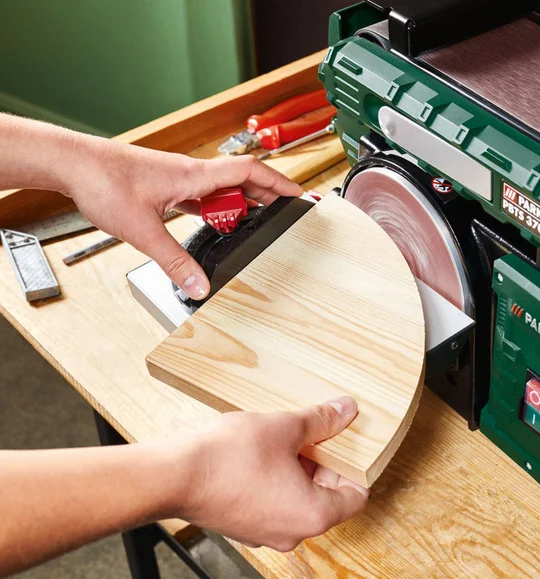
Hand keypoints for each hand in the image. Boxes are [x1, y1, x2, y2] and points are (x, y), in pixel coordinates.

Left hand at [61, 139, 302, 298]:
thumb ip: (174, 261)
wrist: (72, 164)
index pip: (250, 172)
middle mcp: (190, 174)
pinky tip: (212, 223)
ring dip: (238, 204)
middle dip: (265, 198)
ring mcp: (177, 179)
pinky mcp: (164, 186)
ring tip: (249, 225)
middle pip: (241, 181)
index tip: (298, 194)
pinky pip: (201, 196)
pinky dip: (214, 209)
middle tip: (280, 217)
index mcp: (195, 176)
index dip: (278, 182)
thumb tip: (199, 285)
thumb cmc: (103, 181)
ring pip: (220, 189)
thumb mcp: (143, 230)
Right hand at [177, 396, 368, 550]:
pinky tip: (265, 452)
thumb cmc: (228, 457)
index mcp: (313, 515)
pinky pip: (274, 503)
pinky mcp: (244, 526)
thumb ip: (322, 420)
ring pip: (299, 499)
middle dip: (326, 462)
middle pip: (327, 498)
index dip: (357, 466)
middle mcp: (292, 533)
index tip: (351, 444)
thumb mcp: (286, 427)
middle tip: (319, 432)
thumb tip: (345, 410)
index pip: (355, 497)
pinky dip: (277, 480)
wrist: (172, 475)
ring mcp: (265, 533)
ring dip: (300, 469)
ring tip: (290, 437)